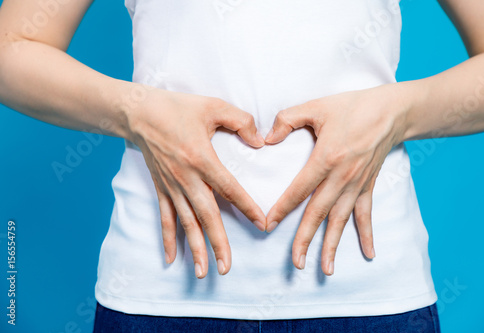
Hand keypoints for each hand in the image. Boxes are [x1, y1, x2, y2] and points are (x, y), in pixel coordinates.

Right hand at [127, 88, 266, 278]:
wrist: (138, 112)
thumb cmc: (177, 107)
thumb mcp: (213, 106)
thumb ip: (241, 122)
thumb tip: (259, 142)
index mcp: (202, 158)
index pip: (229, 189)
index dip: (247, 207)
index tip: (262, 224)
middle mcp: (186, 178)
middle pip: (206, 216)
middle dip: (218, 243)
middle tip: (226, 267)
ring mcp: (171, 186)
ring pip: (186, 222)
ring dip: (195, 248)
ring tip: (204, 272)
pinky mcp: (160, 188)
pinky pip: (165, 217)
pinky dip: (168, 238)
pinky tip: (171, 259)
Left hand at [264, 84, 408, 274]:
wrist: (391, 111)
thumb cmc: (352, 107)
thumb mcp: (316, 106)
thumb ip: (287, 119)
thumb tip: (266, 138)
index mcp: (326, 158)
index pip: (298, 190)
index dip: (282, 209)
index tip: (267, 225)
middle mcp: (342, 177)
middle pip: (319, 213)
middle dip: (305, 239)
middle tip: (296, 263)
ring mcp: (357, 184)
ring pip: (341, 220)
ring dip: (333, 245)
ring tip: (325, 269)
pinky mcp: (368, 186)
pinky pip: (366, 214)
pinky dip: (367, 234)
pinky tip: (369, 254)